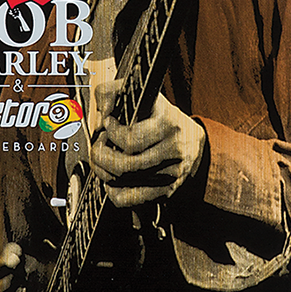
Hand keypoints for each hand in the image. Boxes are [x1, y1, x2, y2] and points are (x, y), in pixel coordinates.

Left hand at [88, 82, 206, 208]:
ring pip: (123, 183)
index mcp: (168, 124)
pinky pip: (128, 200)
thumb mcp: (140, 94)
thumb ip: (111, 91)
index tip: (107, 123)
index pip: (130, 139)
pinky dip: (113, 191)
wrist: (192, 140)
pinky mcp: (166, 191)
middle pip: (124, 165)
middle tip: (97, 145)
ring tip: (102, 158)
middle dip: (100, 156)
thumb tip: (102, 112)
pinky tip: (113, 178)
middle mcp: (173, 150)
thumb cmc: (160, 116)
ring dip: (103, 171)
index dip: (110, 132)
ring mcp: (171, 174)